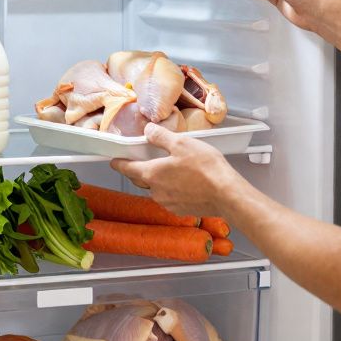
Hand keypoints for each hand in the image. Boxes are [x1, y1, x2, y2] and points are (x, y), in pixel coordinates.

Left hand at [110, 123, 245, 217]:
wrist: (226, 194)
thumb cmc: (206, 168)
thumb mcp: (181, 143)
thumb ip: (161, 136)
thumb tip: (148, 131)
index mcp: (151, 173)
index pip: (127, 168)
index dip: (119, 163)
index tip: (114, 161)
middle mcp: (155, 191)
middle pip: (141, 179)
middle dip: (140, 170)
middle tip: (147, 159)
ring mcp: (167, 203)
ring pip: (156, 189)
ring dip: (159, 180)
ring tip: (174, 168)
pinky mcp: (180, 210)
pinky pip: (169, 197)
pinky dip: (172, 189)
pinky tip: (185, 182)